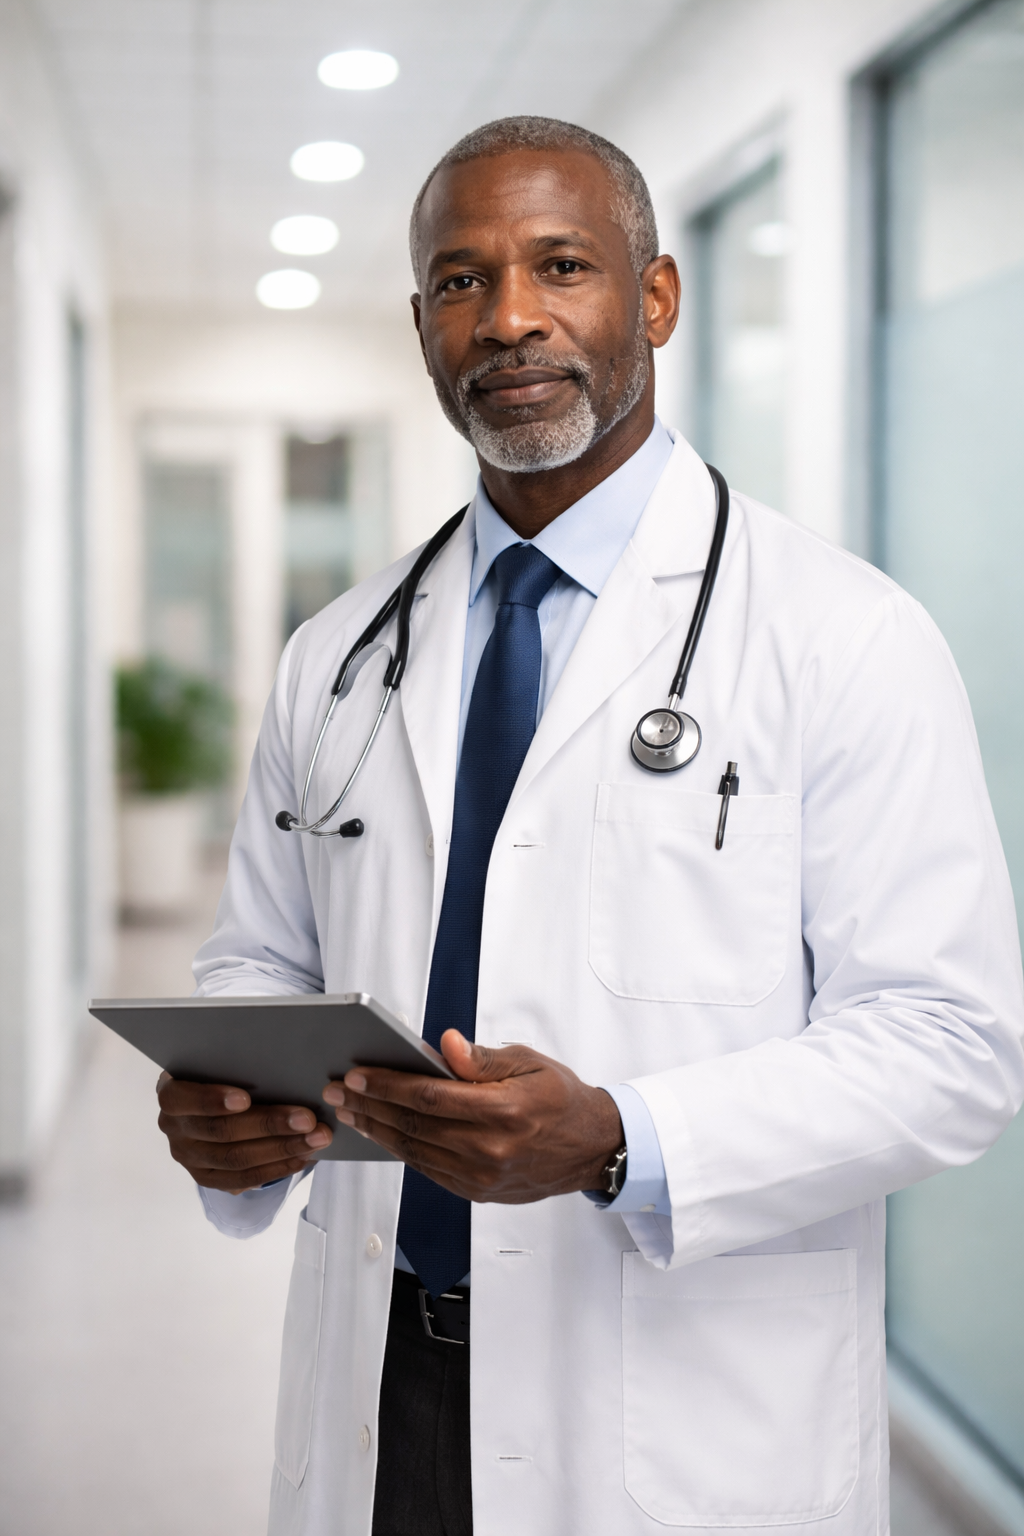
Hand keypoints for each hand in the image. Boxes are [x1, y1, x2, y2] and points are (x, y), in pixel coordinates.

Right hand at [156, 1073, 332, 1192]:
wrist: (205, 1103)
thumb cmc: (217, 1076)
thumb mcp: (217, 1066)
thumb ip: (235, 1067)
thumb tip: (282, 1066)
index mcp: (171, 1096)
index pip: (185, 1100)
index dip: (212, 1100)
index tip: (245, 1098)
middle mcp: (175, 1130)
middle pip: (221, 1132)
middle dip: (269, 1125)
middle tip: (307, 1119)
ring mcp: (189, 1158)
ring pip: (236, 1159)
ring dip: (282, 1149)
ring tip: (316, 1139)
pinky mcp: (207, 1178)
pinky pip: (242, 1180)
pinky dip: (276, 1168)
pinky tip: (303, 1157)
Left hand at [322, 1031, 622, 1203]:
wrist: (590, 1148)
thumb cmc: (560, 1098)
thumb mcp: (529, 1063)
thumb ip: (482, 1058)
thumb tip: (444, 1045)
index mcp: (504, 1111)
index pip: (430, 1097)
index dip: (388, 1085)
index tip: (357, 1074)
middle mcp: (490, 1149)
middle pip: (414, 1126)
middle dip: (369, 1106)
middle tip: (337, 1091)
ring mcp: (482, 1176)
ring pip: (415, 1151)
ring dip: (376, 1130)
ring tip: (349, 1111)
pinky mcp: (476, 1192)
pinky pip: (427, 1169)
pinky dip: (400, 1150)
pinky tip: (382, 1133)